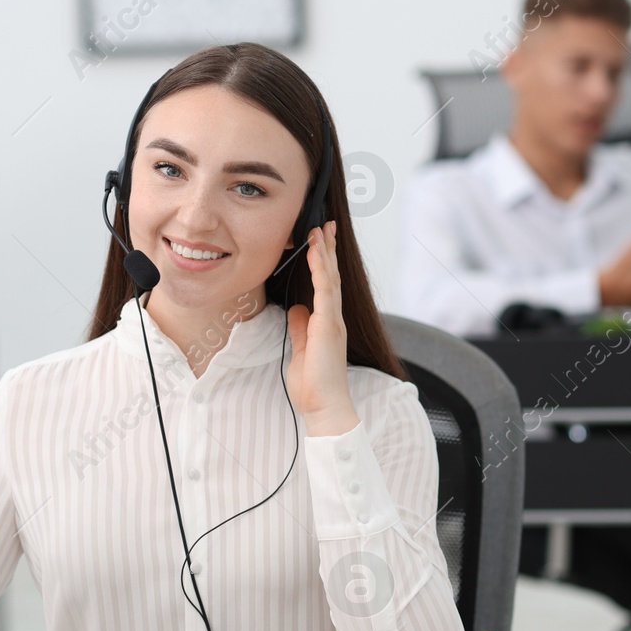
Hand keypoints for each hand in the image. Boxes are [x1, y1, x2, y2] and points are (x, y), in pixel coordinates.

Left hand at [286, 220, 358, 436]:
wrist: (324, 406)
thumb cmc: (313, 385)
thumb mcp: (302, 349)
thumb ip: (301, 328)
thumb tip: (297, 310)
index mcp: (326, 322)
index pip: (324, 285)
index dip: (321, 261)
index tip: (318, 240)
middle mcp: (332, 317)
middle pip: (331, 275)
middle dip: (327, 248)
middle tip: (324, 224)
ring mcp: (332, 320)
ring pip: (330, 277)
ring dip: (324, 252)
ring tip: (321, 229)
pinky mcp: (329, 325)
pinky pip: (325, 290)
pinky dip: (320, 269)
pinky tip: (316, 252)